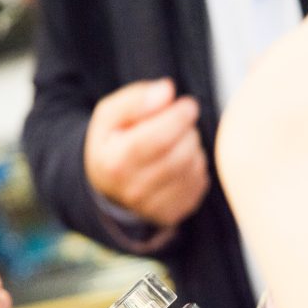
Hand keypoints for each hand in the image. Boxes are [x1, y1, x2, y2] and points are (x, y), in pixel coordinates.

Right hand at [84, 78, 209, 225]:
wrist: (109, 188)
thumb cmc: (113, 144)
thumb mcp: (110, 115)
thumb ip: (136, 99)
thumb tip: (167, 91)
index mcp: (115, 163)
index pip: (157, 140)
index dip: (178, 118)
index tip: (188, 105)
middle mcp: (133, 191)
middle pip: (179, 156)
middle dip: (188, 132)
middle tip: (181, 123)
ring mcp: (153, 208)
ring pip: (193, 170)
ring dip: (193, 149)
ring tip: (178, 142)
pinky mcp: (171, 215)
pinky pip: (198, 184)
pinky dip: (196, 168)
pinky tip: (181, 162)